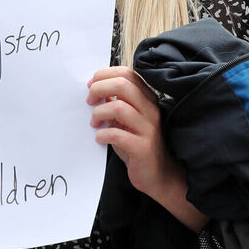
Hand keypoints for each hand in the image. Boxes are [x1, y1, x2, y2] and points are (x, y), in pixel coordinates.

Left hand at [87, 67, 205, 230]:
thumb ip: (115, 104)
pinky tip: (100, 138)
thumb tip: (95, 90)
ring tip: (94, 122)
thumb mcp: (126, 121)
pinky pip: (118, 134)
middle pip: (122, 85)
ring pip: (119, 107)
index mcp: (147, 99)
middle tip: (89, 100)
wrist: (159, 175)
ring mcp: (148, 128)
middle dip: (99, 88)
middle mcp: (150, 110)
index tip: (91, 86)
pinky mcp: (143, 147)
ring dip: (99, 112)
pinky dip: (103, 134)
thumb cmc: (138, 145)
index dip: (104, 75)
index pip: (126, 74)